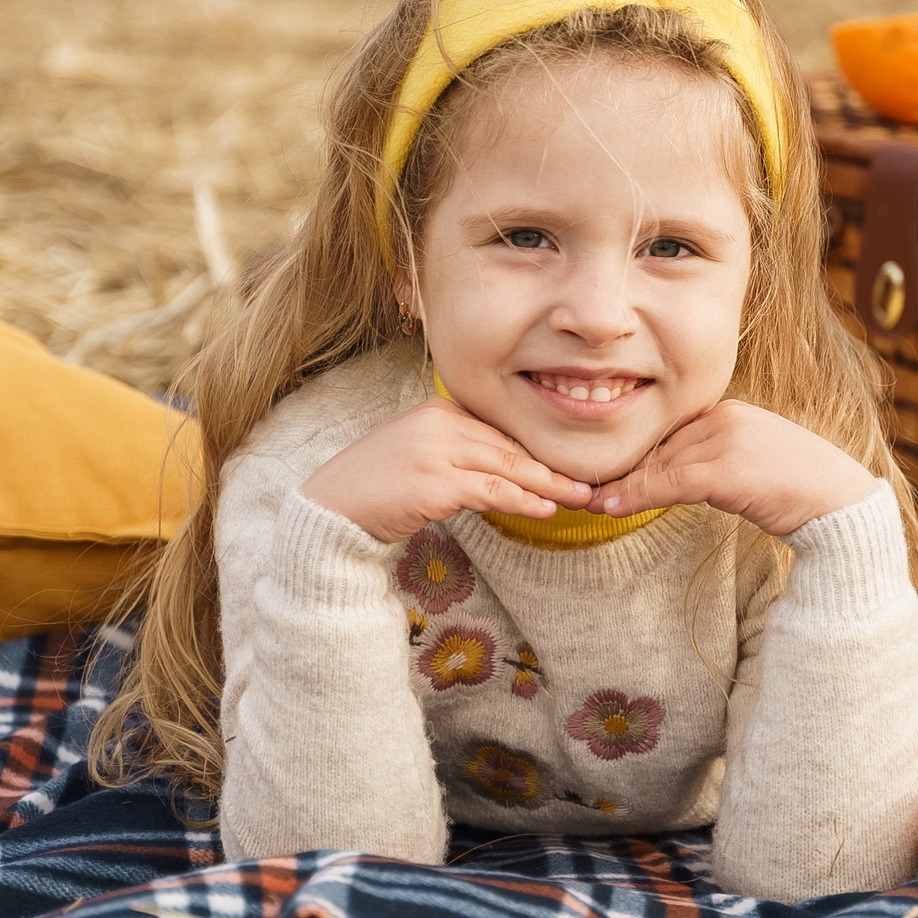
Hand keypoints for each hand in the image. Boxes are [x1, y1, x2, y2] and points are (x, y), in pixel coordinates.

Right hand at [302, 399, 594, 543]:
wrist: (330, 509)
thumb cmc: (374, 487)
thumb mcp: (417, 454)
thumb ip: (456, 450)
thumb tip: (502, 470)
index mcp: (437, 408)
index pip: (498, 431)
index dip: (534, 453)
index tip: (564, 467)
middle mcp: (439, 421)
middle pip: (508, 445)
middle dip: (551, 466)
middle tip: (588, 481)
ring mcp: (436, 450)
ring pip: (506, 466)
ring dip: (548, 484)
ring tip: (579, 497)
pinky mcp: (434, 482)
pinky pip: (490, 491)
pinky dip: (522, 500)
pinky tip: (545, 508)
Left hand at [592, 401, 877, 536]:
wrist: (841, 506)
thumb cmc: (799, 491)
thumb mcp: (748, 470)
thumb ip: (710, 465)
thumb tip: (667, 481)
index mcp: (729, 412)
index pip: (669, 434)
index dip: (636, 457)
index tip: (605, 474)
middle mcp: (725, 417)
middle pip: (659, 446)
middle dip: (623, 469)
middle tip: (582, 486)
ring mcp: (726, 439)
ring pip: (658, 463)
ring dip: (621, 486)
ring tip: (589, 501)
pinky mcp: (728, 468)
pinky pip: (670, 481)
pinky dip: (637, 495)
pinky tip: (611, 507)